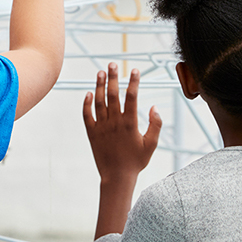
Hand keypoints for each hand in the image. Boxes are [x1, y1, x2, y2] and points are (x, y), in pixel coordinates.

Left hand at [83, 63, 161, 184]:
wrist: (117, 178)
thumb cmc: (136, 162)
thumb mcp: (151, 145)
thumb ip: (155, 125)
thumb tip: (154, 106)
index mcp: (130, 124)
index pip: (132, 97)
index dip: (133, 82)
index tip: (134, 70)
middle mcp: (114, 122)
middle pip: (113, 94)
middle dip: (113, 77)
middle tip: (113, 64)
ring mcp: (101, 127)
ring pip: (99, 101)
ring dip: (100, 85)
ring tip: (100, 72)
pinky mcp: (92, 133)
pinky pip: (87, 115)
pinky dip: (86, 103)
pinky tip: (88, 93)